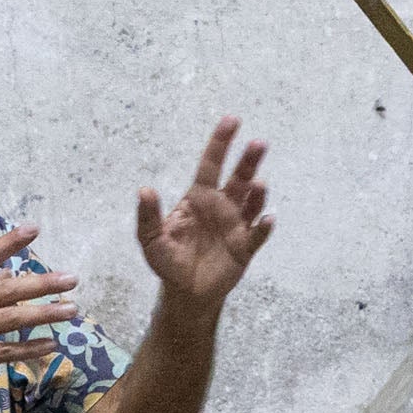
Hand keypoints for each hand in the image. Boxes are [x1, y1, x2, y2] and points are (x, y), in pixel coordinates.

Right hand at [0, 226, 81, 410]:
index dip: (8, 242)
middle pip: (7, 290)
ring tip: (72, 310)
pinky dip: (30, 349)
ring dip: (45, 314)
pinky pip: (5, 352)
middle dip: (42, 283)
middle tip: (72, 279)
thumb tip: (10, 272)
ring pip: (12, 319)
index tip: (34, 229)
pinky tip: (51, 345)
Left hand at [136, 117, 273, 305]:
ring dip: (258, 193)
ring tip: (259, 185)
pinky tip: (268, 220)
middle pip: (238, 178)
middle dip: (248, 161)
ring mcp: (236, 226)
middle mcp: (222, 206)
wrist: (185, 292)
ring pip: (252, 203)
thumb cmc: (168, 261)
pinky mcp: (245, 248)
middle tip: (258, 143)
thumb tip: (144, 190)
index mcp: (199, 198)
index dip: (221, 142)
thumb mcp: (151, 239)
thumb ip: (148, 216)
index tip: (232, 120)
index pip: (212, 164)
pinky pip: (257, 235)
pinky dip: (264, 227)